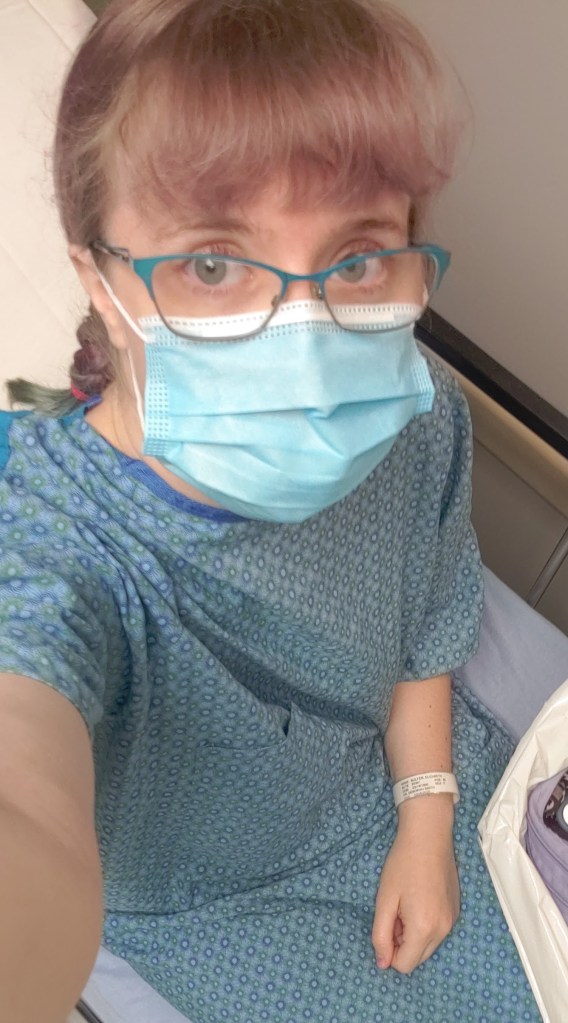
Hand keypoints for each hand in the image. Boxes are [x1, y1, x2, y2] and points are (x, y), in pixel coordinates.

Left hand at [372, 796, 459, 973]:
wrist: (429, 836)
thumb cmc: (402, 864)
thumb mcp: (384, 900)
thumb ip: (380, 935)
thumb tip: (382, 964)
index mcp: (424, 929)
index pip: (404, 965)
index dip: (389, 950)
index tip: (386, 924)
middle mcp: (443, 930)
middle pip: (417, 959)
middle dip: (402, 942)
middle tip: (395, 911)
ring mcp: (452, 921)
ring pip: (428, 946)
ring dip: (413, 933)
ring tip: (407, 902)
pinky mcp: (456, 911)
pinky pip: (437, 931)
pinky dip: (425, 924)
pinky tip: (419, 897)